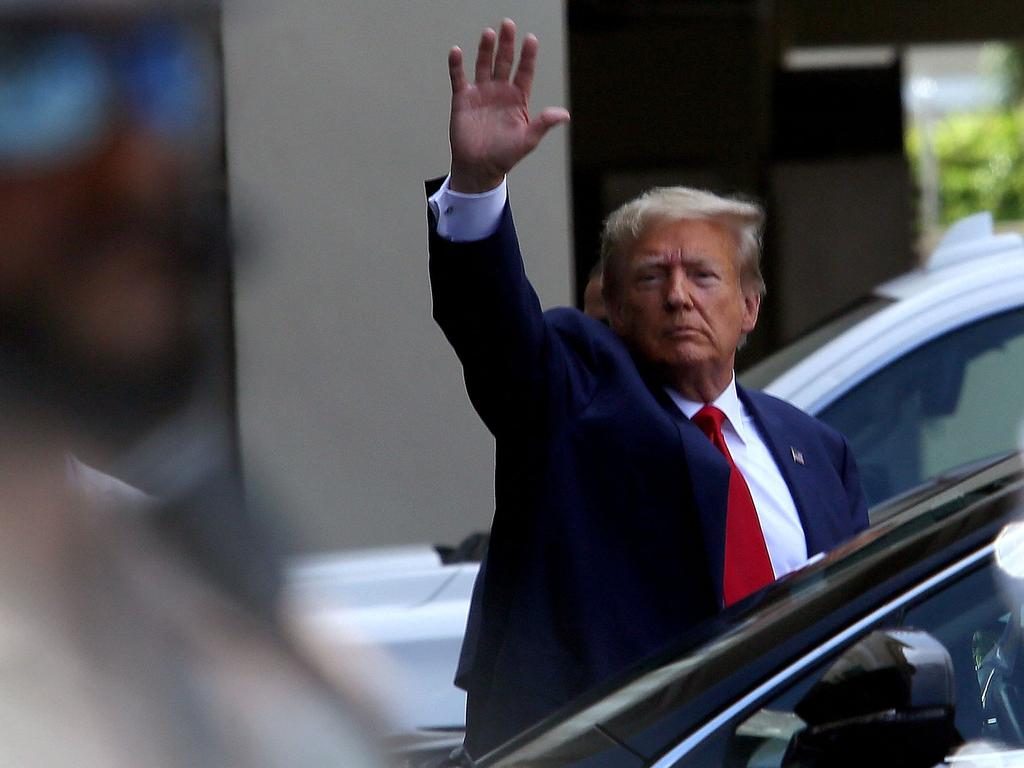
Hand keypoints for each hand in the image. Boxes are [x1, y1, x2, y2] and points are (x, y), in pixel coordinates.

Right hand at [447, 19, 569, 192]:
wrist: (479, 167)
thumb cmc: (505, 156)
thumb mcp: (527, 140)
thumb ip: (543, 124)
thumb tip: (564, 115)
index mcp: (517, 99)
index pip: (525, 72)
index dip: (528, 56)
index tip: (531, 40)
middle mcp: (500, 92)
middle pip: (505, 62)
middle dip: (507, 44)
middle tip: (509, 25)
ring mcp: (481, 94)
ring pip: (484, 65)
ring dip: (485, 50)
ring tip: (489, 34)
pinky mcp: (463, 100)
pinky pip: (459, 78)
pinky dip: (457, 66)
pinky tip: (457, 52)